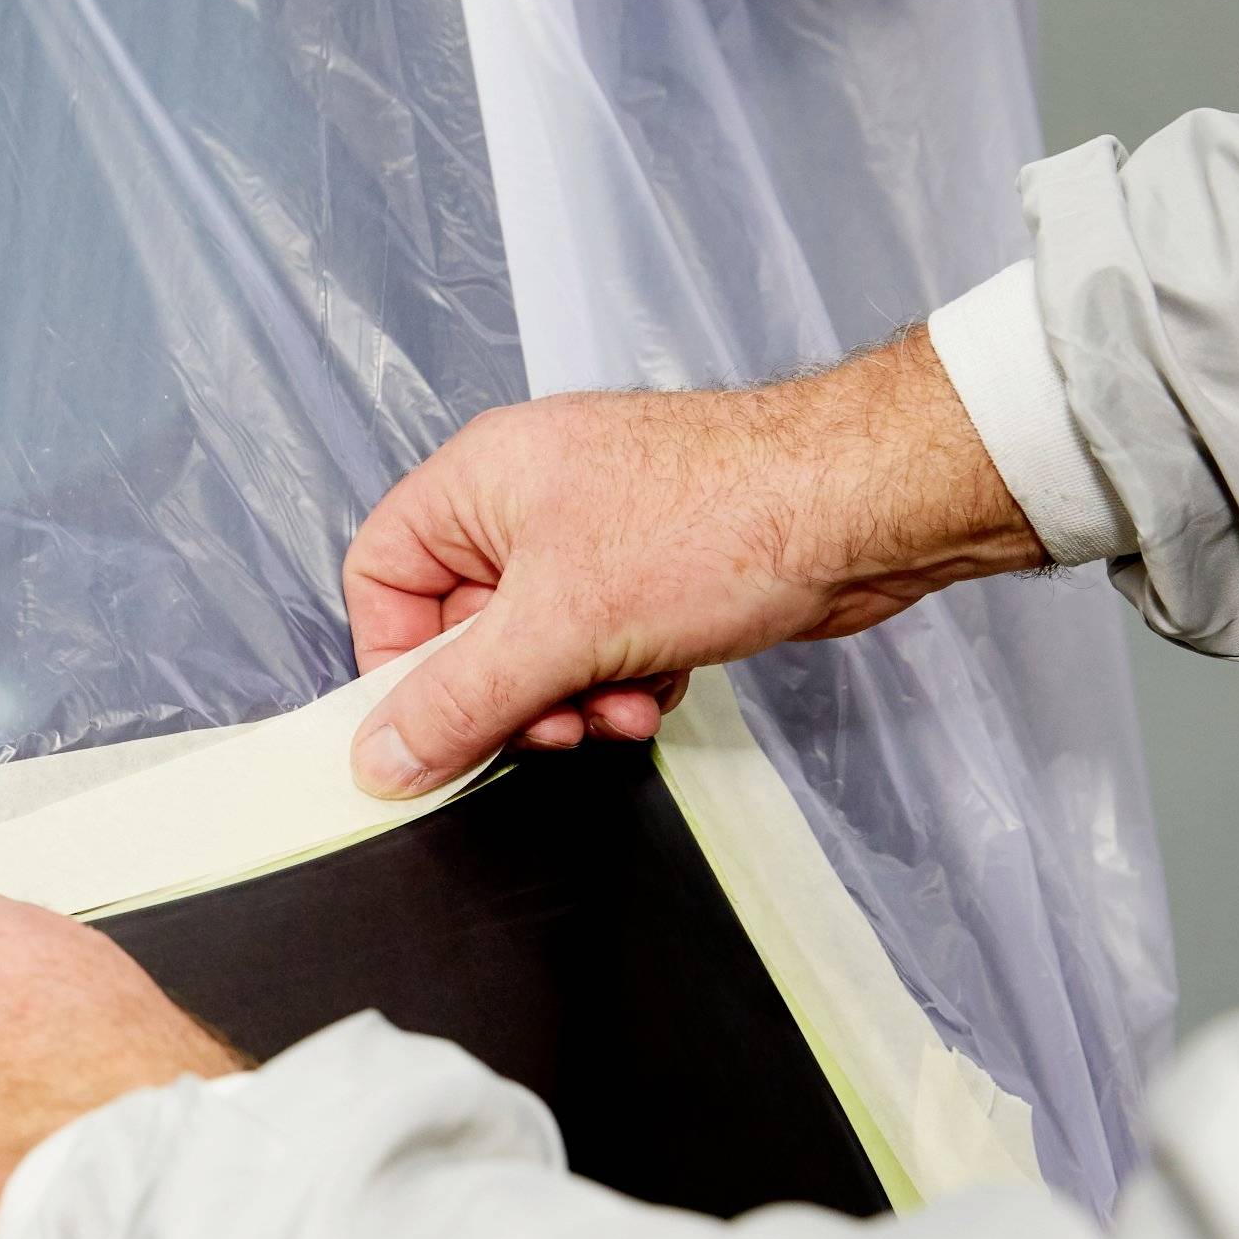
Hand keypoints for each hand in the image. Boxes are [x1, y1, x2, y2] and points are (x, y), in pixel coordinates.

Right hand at [347, 330, 1045, 796]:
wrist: (860, 507)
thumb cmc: (720, 519)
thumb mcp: (558, 630)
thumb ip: (457, 703)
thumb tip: (378, 758)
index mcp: (479, 480)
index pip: (381, 577)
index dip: (397, 660)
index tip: (436, 721)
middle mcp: (526, 499)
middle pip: (461, 628)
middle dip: (509, 695)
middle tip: (552, 727)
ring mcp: (593, 534)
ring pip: (535, 651)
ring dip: (571, 700)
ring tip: (622, 707)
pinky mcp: (652, 571)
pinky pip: (597, 650)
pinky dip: (621, 684)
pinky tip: (663, 686)